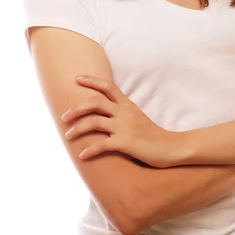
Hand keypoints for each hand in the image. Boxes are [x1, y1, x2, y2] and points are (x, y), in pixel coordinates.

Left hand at [61, 75, 179, 167]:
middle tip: (64, 117)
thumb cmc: (153, 135)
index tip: (77, 78)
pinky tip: (82, 155)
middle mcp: (124, 113)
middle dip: (76, 108)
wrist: (171, 147)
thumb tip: (105, 114)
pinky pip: (102, 145)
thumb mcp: (138, 118)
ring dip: (77, 129)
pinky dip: (89, 150)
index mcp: (127, 105)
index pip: (108, 86)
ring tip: (68, 136)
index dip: (91, 81)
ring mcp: (125, 127)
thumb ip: (123, 113)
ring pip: (94, 122)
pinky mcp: (125, 143)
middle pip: (95, 102)